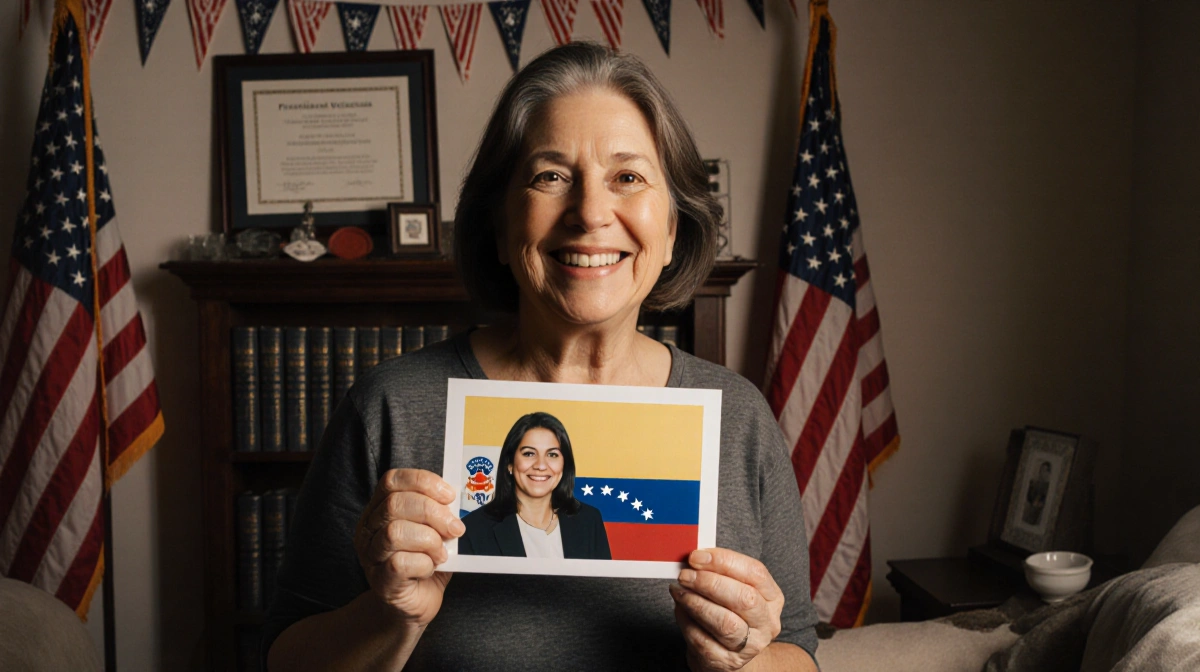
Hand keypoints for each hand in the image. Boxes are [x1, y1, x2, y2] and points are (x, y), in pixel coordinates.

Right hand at [353, 468, 463, 626]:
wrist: (414, 604)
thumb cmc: (424, 563)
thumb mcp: (434, 531)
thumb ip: (440, 513)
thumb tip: (458, 501)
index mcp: (379, 510)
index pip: (392, 481)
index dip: (422, 482)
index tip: (448, 495)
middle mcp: (368, 530)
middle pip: (395, 504)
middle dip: (432, 512)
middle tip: (454, 528)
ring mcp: (371, 556)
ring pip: (395, 532)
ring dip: (429, 540)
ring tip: (441, 553)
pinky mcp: (381, 581)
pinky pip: (400, 563)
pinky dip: (424, 563)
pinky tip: (431, 568)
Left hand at [669, 548, 784, 670]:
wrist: (727, 652)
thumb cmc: (729, 612)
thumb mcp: (733, 589)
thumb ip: (719, 572)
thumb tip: (693, 559)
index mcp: (772, 598)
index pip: (755, 573)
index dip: (724, 561)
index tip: (697, 556)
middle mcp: (766, 623)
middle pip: (744, 599)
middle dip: (710, 583)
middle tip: (685, 574)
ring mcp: (750, 646)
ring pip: (725, 623)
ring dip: (696, 602)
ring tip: (679, 591)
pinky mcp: (727, 662)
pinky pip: (703, 640)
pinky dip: (687, 621)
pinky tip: (680, 609)